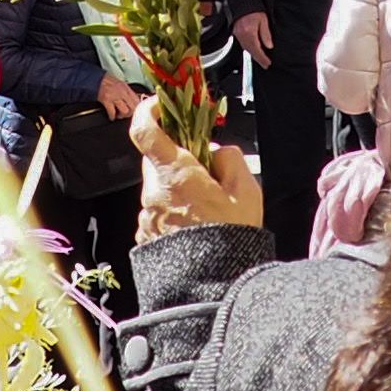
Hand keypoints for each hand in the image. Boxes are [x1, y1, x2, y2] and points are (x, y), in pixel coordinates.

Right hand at [93, 74, 142, 118]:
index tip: (134, 111)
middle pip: (133, 107)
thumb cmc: (107, 81)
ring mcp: (115, 96)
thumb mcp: (121, 84)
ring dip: (122, 115)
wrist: (96, 79)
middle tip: (126, 114)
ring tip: (118, 115)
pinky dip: (112, 116)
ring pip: (125, 111)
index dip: (136, 108)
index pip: (137, 101)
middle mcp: (122, 92)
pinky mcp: (107, 100)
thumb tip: (132, 101)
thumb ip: (127, 92)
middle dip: (130, 113)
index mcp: (126, 88)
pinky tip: (111, 116)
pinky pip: (112, 112)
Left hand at [133, 93, 263, 236]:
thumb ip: (230, 158)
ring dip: (177, 187)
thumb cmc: (231, 239)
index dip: (148, 110)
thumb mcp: (246, 191)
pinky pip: (157, 212)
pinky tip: (196, 227)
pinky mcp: (146, 236)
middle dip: (177, 157)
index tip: (160, 103)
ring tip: (207, 206)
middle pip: (156, 159)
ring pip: (158, 187)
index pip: (144, 130)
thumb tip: (216, 152)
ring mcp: (146, 216)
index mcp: (176, 174)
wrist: (212, 287)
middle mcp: (153, 193)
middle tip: (205, 168)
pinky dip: (173, 211)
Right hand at [231, 11, 273, 67]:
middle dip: (258, 59)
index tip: (268, 63)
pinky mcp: (236, 33)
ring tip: (260, 59)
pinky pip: (243, 44)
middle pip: (251, 52)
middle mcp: (242, 36)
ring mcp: (238, 35)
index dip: (263, 58)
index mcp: (250, 33)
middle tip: (265, 64)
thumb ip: (266, 34)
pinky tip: (253, 50)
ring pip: (246, 49)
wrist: (241, 1)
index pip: (257, 50)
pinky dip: (248, 49)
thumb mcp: (263, 20)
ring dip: (253, 55)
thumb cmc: (253, 9)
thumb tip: (269, 46)